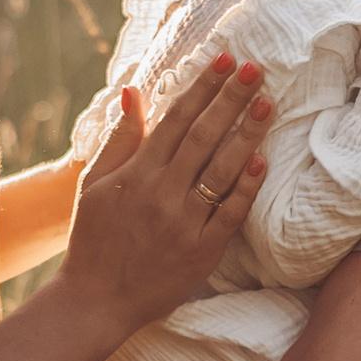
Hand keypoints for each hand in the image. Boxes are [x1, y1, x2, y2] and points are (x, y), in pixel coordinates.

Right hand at [63, 55, 269, 323]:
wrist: (96, 300)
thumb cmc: (93, 238)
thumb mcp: (95, 184)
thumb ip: (119, 139)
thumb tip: (133, 91)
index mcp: (137, 174)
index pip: (176, 120)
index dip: (202, 88)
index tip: (224, 60)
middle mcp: (162, 193)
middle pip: (203, 137)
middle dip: (230, 99)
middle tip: (255, 69)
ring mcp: (184, 223)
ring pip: (221, 170)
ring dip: (246, 134)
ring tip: (267, 102)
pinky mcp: (202, 251)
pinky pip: (229, 214)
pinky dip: (246, 187)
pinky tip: (263, 160)